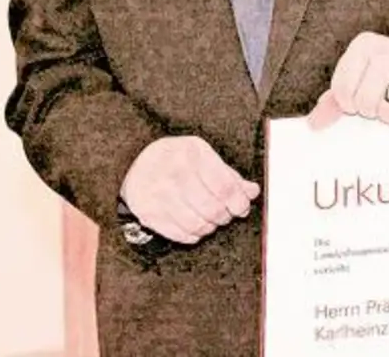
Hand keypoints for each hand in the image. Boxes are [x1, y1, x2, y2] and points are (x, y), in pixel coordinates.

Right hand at [118, 136, 257, 244]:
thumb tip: (252, 192)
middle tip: (225, 215)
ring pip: (196, 225)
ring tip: (210, 220)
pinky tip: (195, 226)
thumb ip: (229, 176)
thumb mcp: (204, 157)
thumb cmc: (177, 159)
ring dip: (210, 227)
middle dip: (225, 216)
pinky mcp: (147, 213)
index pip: (224, 186)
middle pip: (212, 209)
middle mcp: (172, 173)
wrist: (136, 163)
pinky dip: (193, 235)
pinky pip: (180, 235)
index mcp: (191, 154)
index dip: (238, 202)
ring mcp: (157, 195)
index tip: (241, 207)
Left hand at [307, 32, 388, 129]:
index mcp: (364, 45)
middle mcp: (388, 50)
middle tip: (380, 99)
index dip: (349, 103)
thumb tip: (314, 124)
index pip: (343, 90)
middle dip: (371, 109)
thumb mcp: (357, 78)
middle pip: (365, 103)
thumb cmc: (385, 74)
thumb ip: (333, 100)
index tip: (358, 97)